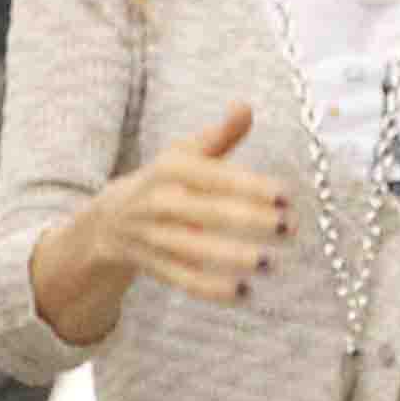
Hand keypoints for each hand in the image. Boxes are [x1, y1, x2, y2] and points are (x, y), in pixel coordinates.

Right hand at [96, 105, 290, 304]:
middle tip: (290, 229)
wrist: (109, 220)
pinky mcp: (153, 265)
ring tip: (271, 263)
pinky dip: (212, 289)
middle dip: (251, 221)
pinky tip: (245, 293)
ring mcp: (152, 236)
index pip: (215, 177)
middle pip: (208, 212)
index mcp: (170, 168)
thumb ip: (220, 136)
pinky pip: (183, 279)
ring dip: (234, 257)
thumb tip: (246, 107)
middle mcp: (158, 201)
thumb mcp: (184, 153)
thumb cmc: (164, 181)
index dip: (251, 186)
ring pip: (196, 249)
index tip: (286, 197)